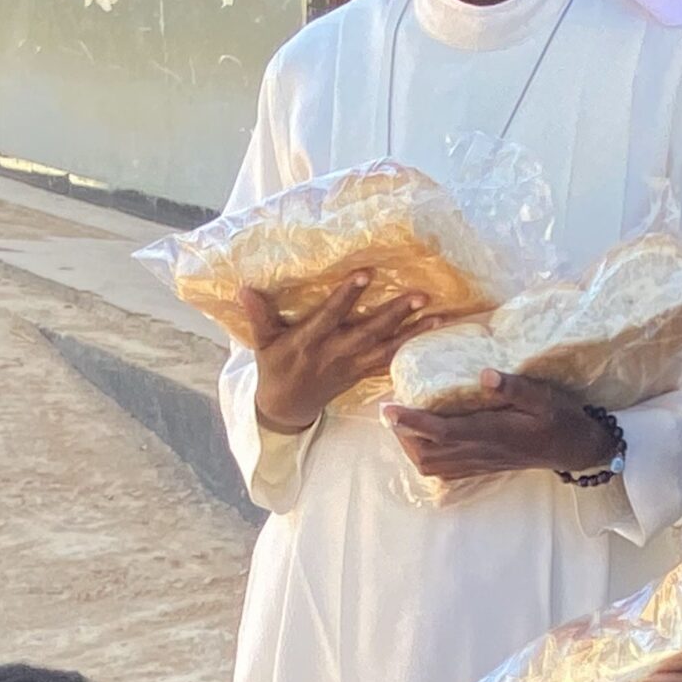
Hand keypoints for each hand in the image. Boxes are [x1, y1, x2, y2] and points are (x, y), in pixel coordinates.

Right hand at [244, 276, 438, 436]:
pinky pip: (390, 362)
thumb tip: (244, 288)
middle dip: (395, 314)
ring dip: (413, 332)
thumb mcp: (262, 343)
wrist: (287, 407)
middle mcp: (335, 353)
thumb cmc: (275, 368)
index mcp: (309, 342)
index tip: (366, 274)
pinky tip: (431, 335)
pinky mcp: (361, 374)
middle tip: (420, 295)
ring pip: (386, 349)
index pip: (331, 315)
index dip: (348, 296)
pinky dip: (410, 349)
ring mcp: (351, 366)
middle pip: (369, 332)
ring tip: (437, 316)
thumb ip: (258, 316)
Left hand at [382, 373, 616, 481]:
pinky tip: (423, 441)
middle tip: (391, 410)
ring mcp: (480, 463)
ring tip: (402, 424)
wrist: (576, 450)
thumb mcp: (545, 396)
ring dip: (410, 447)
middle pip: (427, 452)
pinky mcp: (483, 467)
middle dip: (402, 434)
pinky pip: (445, 471)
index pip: (441, 430)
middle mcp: (481, 451)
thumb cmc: (561, 419)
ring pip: (432, 465)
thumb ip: (515, 387)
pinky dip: (426, 458)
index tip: (388, 407)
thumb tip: (485, 374)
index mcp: (492, 431)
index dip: (411, 420)